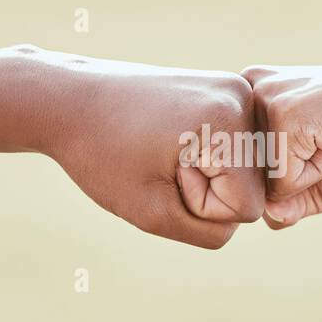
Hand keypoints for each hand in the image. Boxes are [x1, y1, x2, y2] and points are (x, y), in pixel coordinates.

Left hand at [36, 49, 264, 247]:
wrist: (68, 99)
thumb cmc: (102, 155)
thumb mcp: (154, 215)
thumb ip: (211, 232)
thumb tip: (248, 215)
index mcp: (228, 121)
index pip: (247, 209)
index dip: (200, 207)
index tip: (161, 173)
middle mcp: (242, 96)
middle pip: (252, 188)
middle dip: (207, 189)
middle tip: (159, 160)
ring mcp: (236, 89)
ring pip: (245, 170)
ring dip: (206, 174)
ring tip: (163, 149)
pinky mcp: (224, 90)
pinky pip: (233, 150)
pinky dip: (204, 157)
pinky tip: (170, 138)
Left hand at [241, 63, 321, 227]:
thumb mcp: (319, 181)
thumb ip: (286, 203)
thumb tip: (266, 216)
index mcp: (253, 98)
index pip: (246, 173)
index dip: (292, 178)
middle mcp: (251, 92)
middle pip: (250, 180)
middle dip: (296, 179)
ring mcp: (265, 99)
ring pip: (265, 183)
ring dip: (307, 176)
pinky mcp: (282, 113)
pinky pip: (283, 182)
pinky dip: (316, 174)